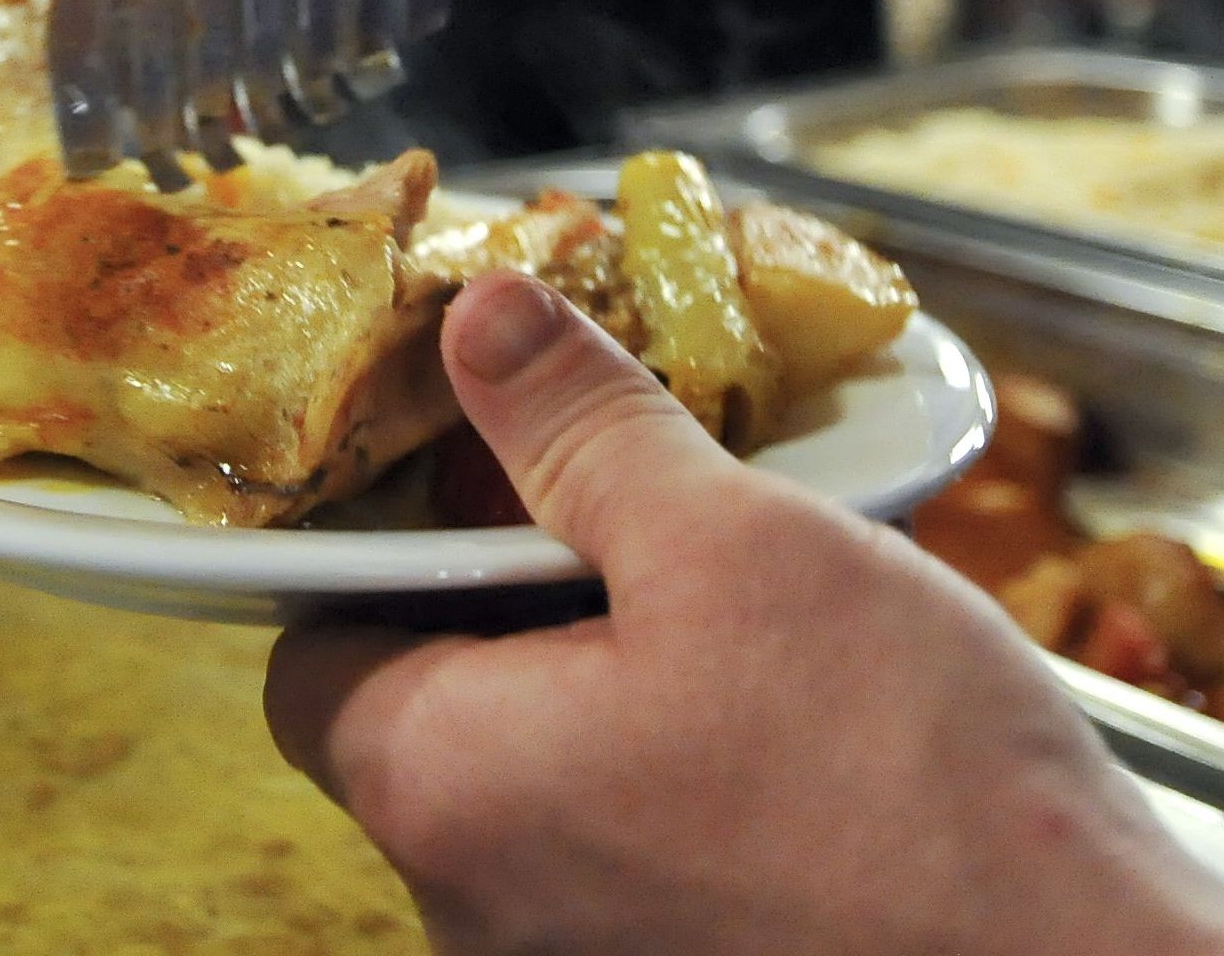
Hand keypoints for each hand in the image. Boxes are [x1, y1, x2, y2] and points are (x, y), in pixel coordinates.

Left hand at [263, 274, 1223, 955]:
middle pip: (422, 710)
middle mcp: (474, 905)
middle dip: (512, 607)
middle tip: (631, 526)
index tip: (476, 481)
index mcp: (437, 786)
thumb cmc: (911, 795)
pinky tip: (775, 728)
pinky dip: (669, 778)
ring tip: (724, 619)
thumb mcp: (735, 548)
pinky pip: (621, 856)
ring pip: (532, 785)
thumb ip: (581, 430)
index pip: (312, 646)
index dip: (384, 549)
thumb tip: (481, 325)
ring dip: (601, 688)